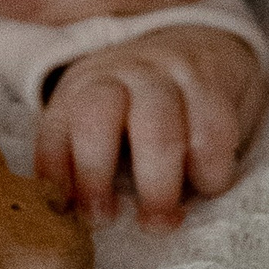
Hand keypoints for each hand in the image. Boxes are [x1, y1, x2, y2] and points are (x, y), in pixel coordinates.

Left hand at [37, 26, 268, 229]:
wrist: (200, 47)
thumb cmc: (141, 106)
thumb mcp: (102, 122)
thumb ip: (85, 164)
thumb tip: (75, 217)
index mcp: (82, 89)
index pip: (56, 129)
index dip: (57, 174)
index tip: (76, 214)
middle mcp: (119, 75)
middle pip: (96, 119)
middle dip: (97, 178)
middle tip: (107, 221)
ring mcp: (166, 74)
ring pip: (158, 132)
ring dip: (160, 187)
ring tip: (166, 220)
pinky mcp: (212, 82)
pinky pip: (212, 134)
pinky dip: (210, 172)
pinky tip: (206, 185)